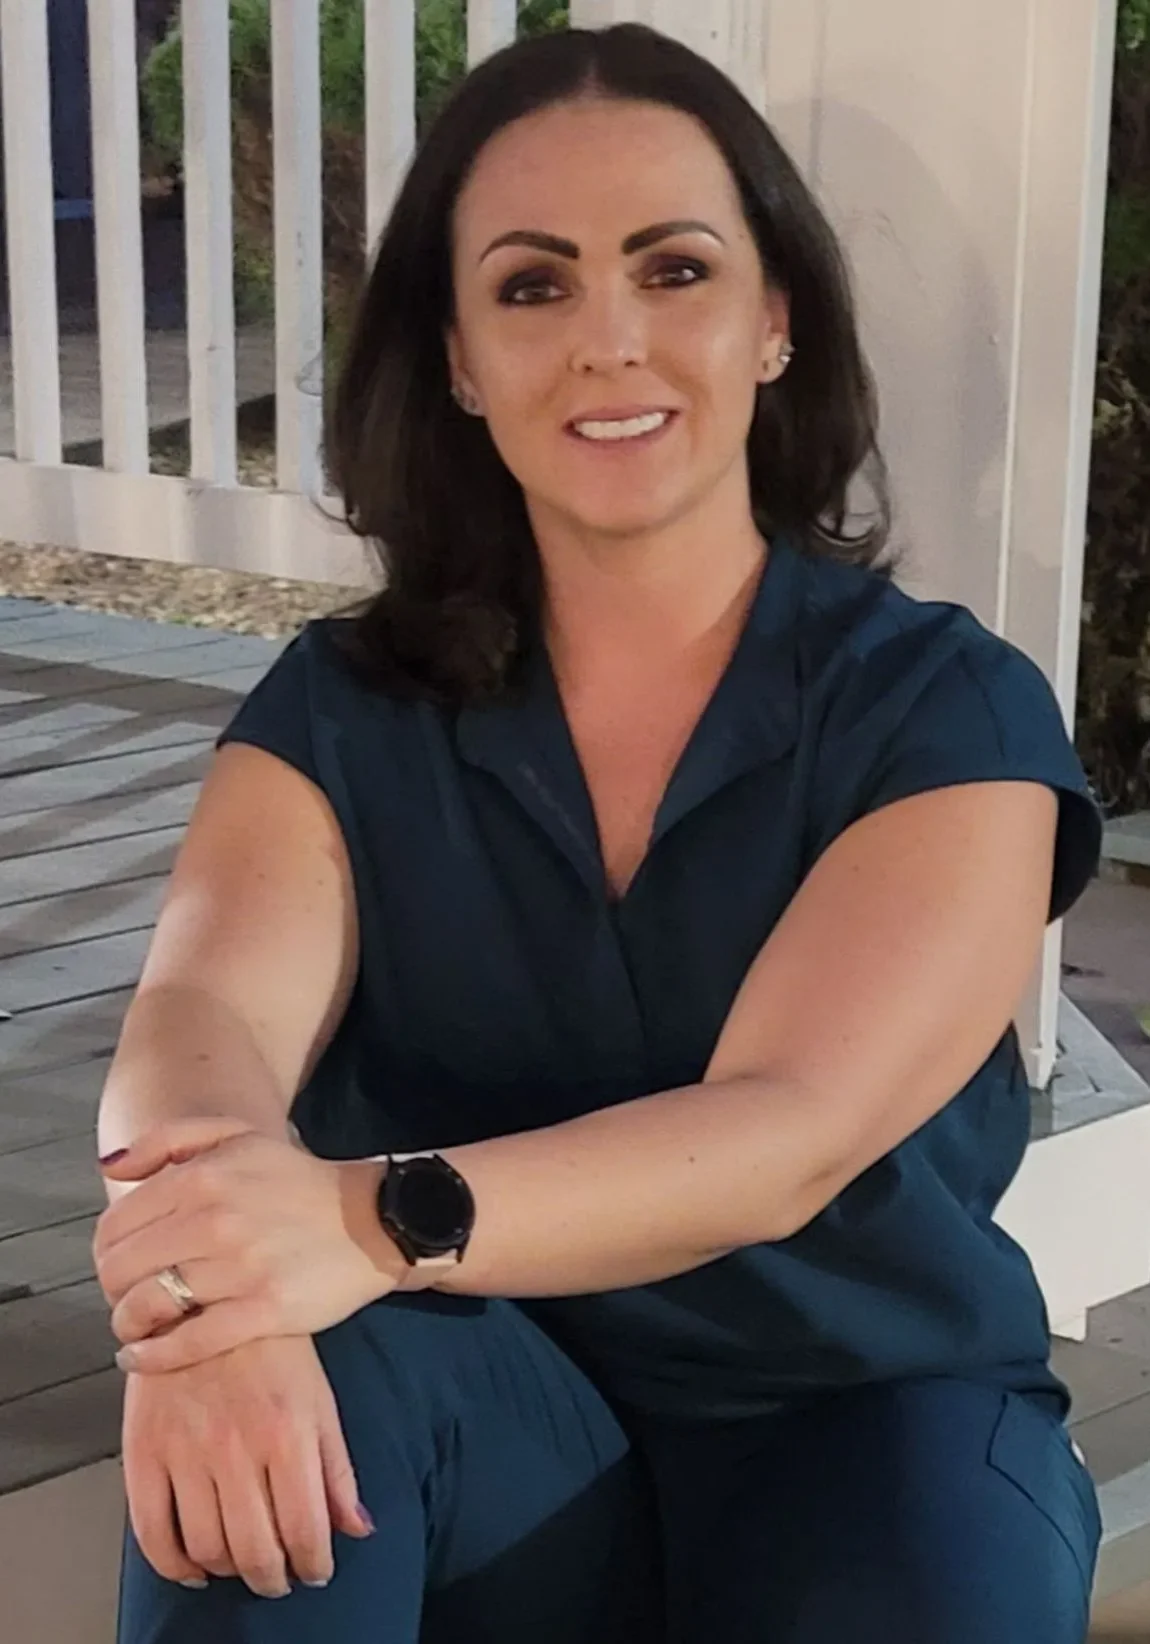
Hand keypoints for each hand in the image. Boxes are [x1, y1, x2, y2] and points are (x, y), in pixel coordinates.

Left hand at [94, 1116, 405, 1371]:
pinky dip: (152, 1356)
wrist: (373, 1220)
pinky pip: (188, 1343)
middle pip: (121, 1269)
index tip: (120, 1263)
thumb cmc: (297, 1181)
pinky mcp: (265, 1310)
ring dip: (129, 1322)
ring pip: (148, 1307)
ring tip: (136, 1325)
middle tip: (128, 1295)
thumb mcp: (238, 1136)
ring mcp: (239, 1268)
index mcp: (202, 1176)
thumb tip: (110, 1168)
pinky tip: (139, 1356)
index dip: (106, 1251)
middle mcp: (214, 1220)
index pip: (114, 1225)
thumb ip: (168, 1140)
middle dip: (113, 1288)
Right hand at [123, 1334, 374, 1597]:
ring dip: (228, 1570)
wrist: (203, 1296)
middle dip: (272, 1577)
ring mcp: (186, 1450)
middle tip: (278, 1577)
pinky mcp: (144, 1449)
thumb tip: (358, 1528)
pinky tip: (191, 1565)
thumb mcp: (318, 1397)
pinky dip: (172, 1564)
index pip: (304, 1529)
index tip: (314, 1569)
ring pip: (206, 1547)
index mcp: (287, 1432)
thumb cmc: (270, 1346)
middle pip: (254, 1550)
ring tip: (240, 1562)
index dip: (313, 1563)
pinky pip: (151, 1531)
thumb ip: (337, 1468)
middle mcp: (236, 1448)